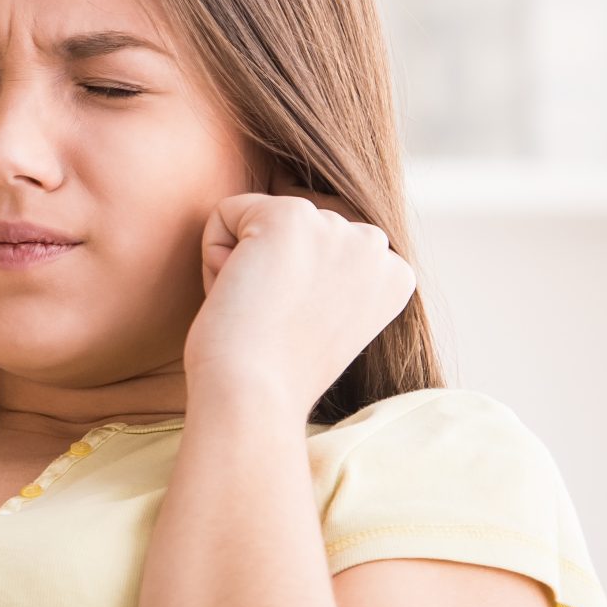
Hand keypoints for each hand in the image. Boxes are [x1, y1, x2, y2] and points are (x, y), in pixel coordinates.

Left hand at [182, 173, 415, 418]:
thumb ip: (332, 277)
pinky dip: (213, 253)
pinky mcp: (290, 215)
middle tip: (275, 323)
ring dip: (242, 263)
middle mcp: (375, 245)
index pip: (321, 247)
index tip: (298, 329)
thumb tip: (301, 250)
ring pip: (257, 220)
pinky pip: (226, 212)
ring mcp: (335, 226)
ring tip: (258, 311)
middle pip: (291, 230)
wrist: (256, 394)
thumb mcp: (329, 319)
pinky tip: (237, 292)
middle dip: (271, 270)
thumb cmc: (279, 374)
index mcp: (393, 273)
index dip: (295, 289)